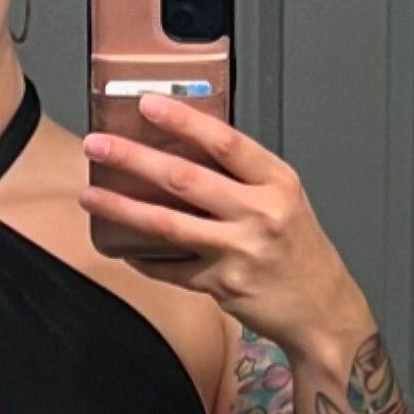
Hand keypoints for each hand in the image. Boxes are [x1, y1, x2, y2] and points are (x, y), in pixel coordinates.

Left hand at [78, 91, 367, 353]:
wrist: (323, 309)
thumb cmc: (299, 251)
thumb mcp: (284, 199)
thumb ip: (242, 176)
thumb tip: (183, 148)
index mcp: (276, 182)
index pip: (224, 141)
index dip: (183, 121)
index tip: (147, 104)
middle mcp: (260, 213)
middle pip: (184, 178)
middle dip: (133, 158)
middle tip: (97, 145)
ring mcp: (240, 251)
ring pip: (167, 224)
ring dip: (121, 208)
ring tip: (90, 196)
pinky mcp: (223, 285)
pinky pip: (170, 268)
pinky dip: (142, 256)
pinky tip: (121, 246)